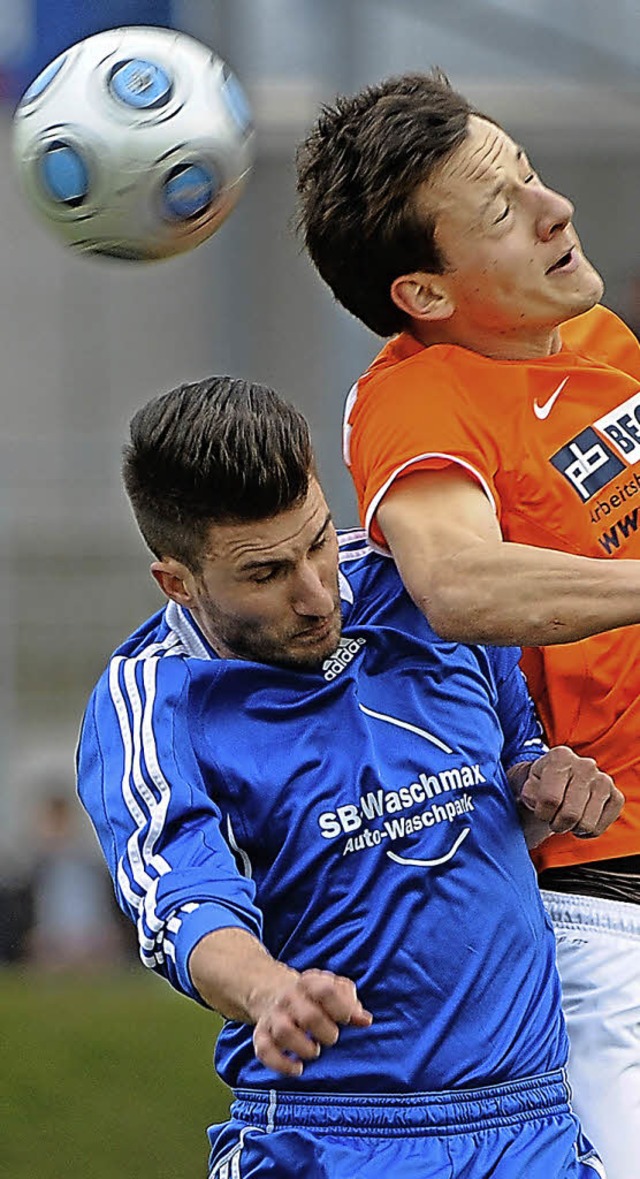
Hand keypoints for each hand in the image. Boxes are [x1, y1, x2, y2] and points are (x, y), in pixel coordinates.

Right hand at [252, 968, 372, 1076]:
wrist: (273, 992)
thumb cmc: (313, 996)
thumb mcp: (333, 988)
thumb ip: (350, 1002)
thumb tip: (365, 1020)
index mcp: (309, 983)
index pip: (325, 991)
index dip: (342, 1008)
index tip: (349, 1020)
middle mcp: (289, 998)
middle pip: (308, 1016)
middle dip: (326, 1033)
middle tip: (332, 1038)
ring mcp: (273, 1016)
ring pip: (285, 1032)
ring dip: (304, 1048)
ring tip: (315, 1051)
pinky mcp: (260, 1034)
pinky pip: (265, 1051)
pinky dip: (281, 1064)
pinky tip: (298, 1069)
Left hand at [517, 746, 623, 837]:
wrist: (555, 785)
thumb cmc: (539, 786)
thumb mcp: (526, 787)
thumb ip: (529, 793)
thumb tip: (540, 799)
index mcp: (560, 757)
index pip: (550, 800)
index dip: (542, 813)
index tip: (540, 809)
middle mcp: (586, 765)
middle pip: (570, 815)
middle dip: (556, 824)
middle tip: (553, 817)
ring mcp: (604, 780)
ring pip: (586, 825)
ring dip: (571, 828)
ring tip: (566, 816)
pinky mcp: (616, 797)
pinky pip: (599, 829)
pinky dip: (586, 832)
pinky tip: (579, 818)